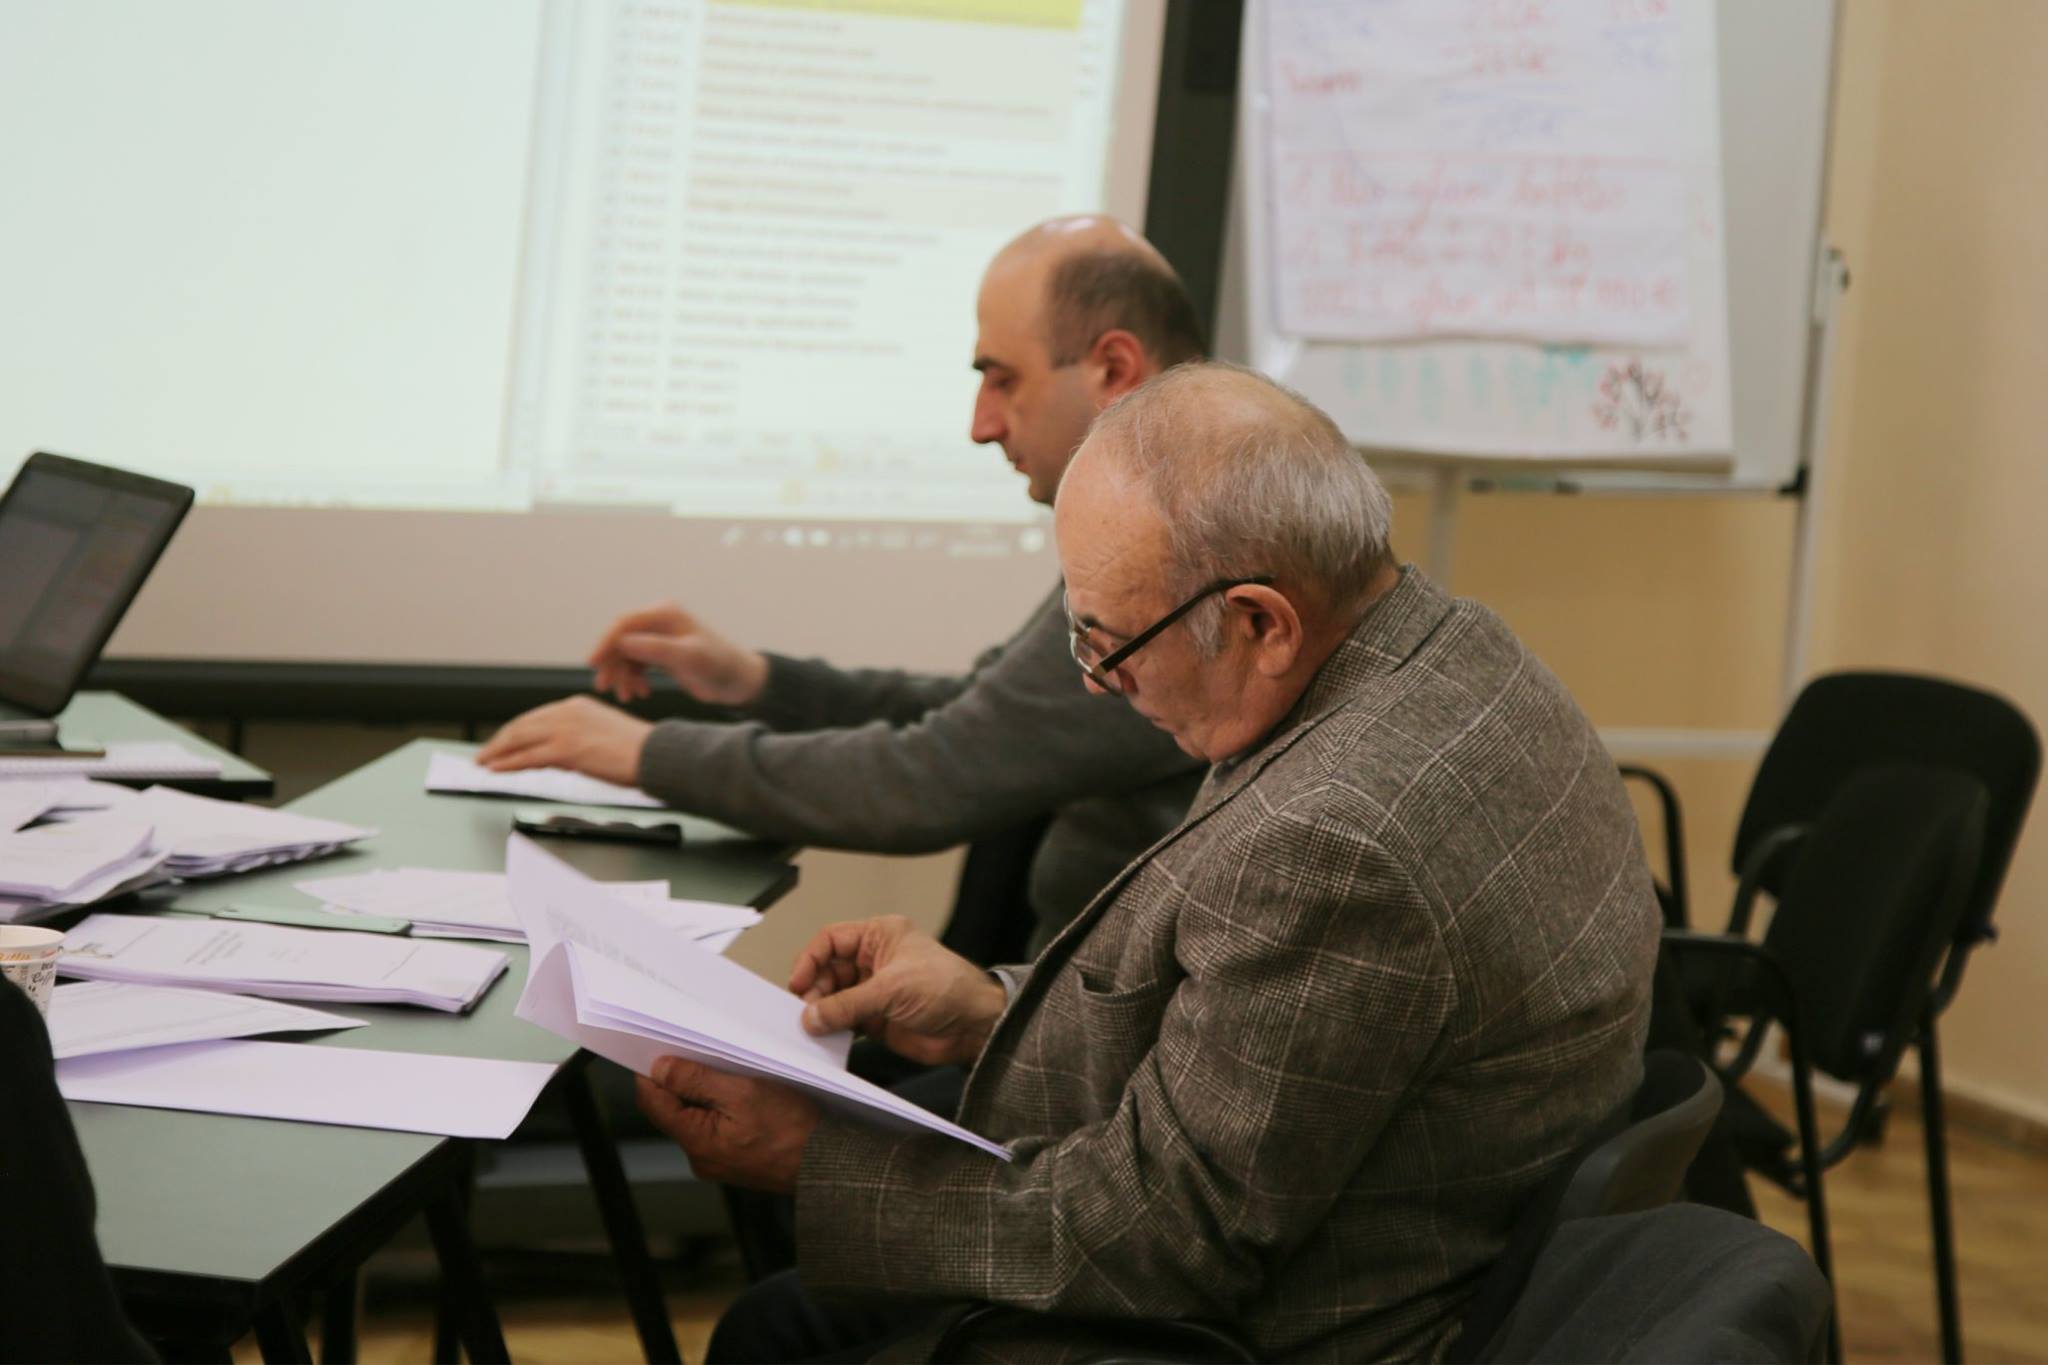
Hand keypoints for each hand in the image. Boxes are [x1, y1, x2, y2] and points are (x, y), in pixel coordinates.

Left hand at [475, 695, 651, 785]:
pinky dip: (507, 764)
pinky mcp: (566, 749)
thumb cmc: (638, 749)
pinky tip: (496, 769)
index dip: (515, 730)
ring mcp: (566, 730)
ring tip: (483, 762)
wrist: (654, 754)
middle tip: (485, 753)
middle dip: (500, 740)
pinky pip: (528, 757)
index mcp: (578, 705)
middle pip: (522, 725)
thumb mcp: (604, 733)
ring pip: (520, 739)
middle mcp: (568, 712)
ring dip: (497, 752)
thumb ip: (579, 737)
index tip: (504, 740)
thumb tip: (557, 755)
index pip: (536, 717)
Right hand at [588, 602, 768, 706]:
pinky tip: (640, 693)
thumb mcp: (689, 658)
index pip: (625, 624)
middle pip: (621, 640)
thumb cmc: (720, 666)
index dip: (606, 642)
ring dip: (622, 675)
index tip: (592, 662)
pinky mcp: (661, 655)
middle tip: (605, 687)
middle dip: (612, 664)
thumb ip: (657, 649)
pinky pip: (636, 665)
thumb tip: (623, 643)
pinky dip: (633, 679)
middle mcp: (659, 622)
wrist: (738, 683)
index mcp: (665, 614)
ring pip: (626, 655)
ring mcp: (659, 638)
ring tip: (627, 696)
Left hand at [635, 1057, 817, 1193]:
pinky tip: (740, 1093)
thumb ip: (696, 1080)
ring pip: (695, 1117)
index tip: (659, 1048)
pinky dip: (721, 1107)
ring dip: (704, 1092)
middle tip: (700, 1052)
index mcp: (697, 1141)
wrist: (827, 1162)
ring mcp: (717, 1161)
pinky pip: (715, 1127)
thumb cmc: (794, 1130)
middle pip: (673, 1109)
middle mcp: (701, 1157)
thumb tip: (659, 1069)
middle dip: (682, 1080)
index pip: (653, 1102)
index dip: (651, 1072)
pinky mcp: (734, 1159)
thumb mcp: (743, 1092)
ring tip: (728, 1071)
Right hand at [788, 915, 1007, 1066]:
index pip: (832, 939)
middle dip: (814, 990)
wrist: (975, 1025)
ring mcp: (874, 991)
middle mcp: (874, 961)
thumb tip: (812, 1016)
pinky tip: (825, 1039)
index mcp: (879, 936)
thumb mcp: (893, 988)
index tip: (797, 983)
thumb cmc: (948, 988)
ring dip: (821, 1012)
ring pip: (833, 998)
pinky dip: (832, 1030)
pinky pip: (844, 1022)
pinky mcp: (876, 1020)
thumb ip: (848, 1004)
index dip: (811, 959)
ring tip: (812, 1028)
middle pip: (827, 971)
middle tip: (806, 1012)